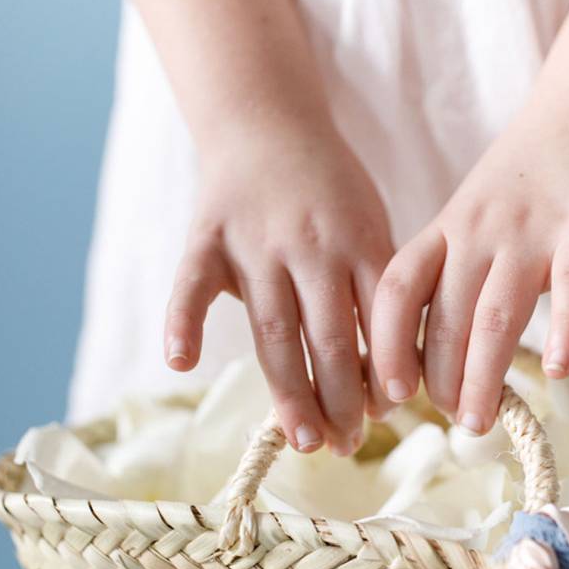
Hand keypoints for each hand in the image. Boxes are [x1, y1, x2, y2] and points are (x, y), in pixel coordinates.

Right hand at [164, 126, 394, 454]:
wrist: (268, 122)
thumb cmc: (330, 188)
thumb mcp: (370, 224)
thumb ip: (376, 288)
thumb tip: (387, 375)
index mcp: (360, 241)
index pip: (377, 320)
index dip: (383, 371)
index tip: (387, 414)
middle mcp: (310, 244)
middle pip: (327, 336)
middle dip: (340, 398)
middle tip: (345, 445)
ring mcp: (256, 241)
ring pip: (273, 328)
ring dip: (288, 390)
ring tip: (303, 440)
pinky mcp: (207, 235)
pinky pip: (192, 283)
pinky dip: (182, 321)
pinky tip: (180, 364)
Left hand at [370, 112, 568, 433]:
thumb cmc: (521, 182)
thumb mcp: (466, 219)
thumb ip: (449, 277)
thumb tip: (429, 358)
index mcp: (444, 231)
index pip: (396, 292)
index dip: (386, 345)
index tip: (389, 393)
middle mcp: (478, 232)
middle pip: (445, 316)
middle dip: (440, 378)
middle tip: (454, 423)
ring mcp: (533, 229)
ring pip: (497, 311)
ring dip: (484, 372)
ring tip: (480, 420)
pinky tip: (561, 370)